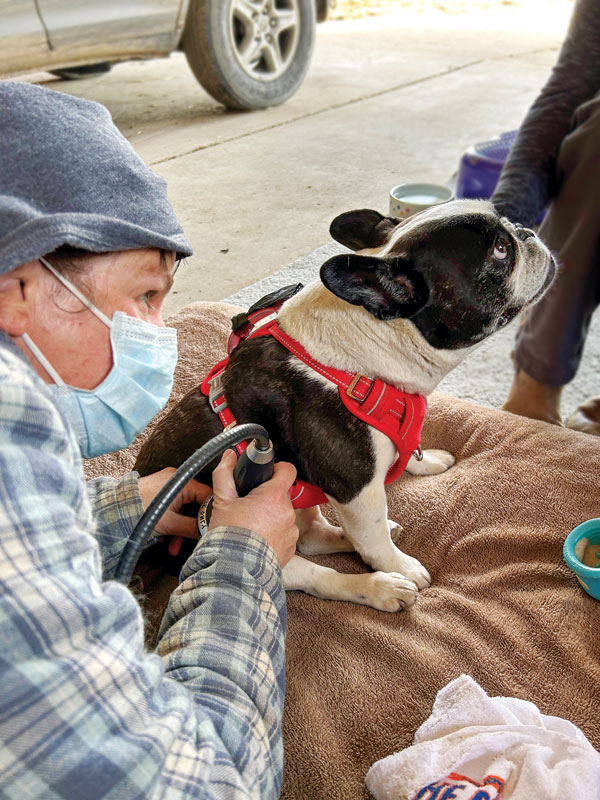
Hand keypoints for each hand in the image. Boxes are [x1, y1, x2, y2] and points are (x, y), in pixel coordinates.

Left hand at [138, 468, 211, 556]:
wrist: (113, 512)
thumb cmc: (139, 512)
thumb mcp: (170, 524)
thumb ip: (192, 527)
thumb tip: (208, 532)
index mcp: (182, 482)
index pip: (207, 495)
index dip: (210, 512)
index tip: (210, 527)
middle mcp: (175, 479)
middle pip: (193, 504)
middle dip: (190, 526)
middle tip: (189, 542)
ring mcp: (165, 485)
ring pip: (182, 509)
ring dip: (179, 529)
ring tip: (173, 547)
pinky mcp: (157, 493)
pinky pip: (171, 507)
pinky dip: (170, 523)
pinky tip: (164, 539)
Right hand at [209, 449, 298, 565]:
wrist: (235, 571)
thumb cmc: (229, 536)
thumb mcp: (222, 501)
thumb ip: (225, 474)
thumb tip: (228, 457)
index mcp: (274, 496)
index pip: (287, 470)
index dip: (277, 469)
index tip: (267, 474)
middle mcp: (287, 512)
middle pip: (281, 496)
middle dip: (267, 498)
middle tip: (249, 506)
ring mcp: (291, 531)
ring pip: (283, 516)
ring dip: (271, 518)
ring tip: (252, 527)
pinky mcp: (291, 548)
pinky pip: (284, 535)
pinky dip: (273, 535)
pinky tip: (257, 540)